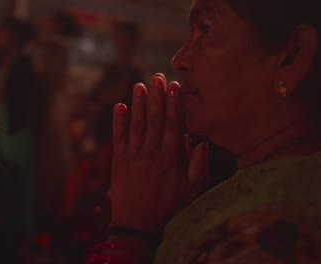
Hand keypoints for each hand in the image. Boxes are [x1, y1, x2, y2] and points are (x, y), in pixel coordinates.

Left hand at [109, 73, 209, 232]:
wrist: (137, 223)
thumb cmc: (167, 208)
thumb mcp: (191, 191)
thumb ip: (198, 167)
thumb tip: (202, 143)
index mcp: (170, 157)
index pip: (172, 123)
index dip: (173, 103)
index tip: (174, 86)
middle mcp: (151, 151)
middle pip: (154, 118)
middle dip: (156, 96)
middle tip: (157, 76)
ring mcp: (133, 155)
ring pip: (136, 123)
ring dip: (138, 103)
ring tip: (139, 84)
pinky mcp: (118, 161)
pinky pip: (118, 137)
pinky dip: (118, 121)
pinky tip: (119, 106)